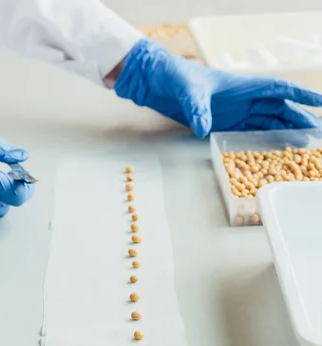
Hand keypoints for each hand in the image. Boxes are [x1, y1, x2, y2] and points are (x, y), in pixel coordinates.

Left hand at [115, 39, 321, 137]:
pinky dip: (264, 140)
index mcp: (241, 86)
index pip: (279, 89)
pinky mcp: (223, 124)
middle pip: (278, 108)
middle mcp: (242, 99)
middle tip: (317, 134)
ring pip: (267, 122)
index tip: (321, 104)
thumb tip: (202, 128)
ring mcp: (234, 112)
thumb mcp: (187, 92)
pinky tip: (275, 150)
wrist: (157, 82)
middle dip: (298, 119)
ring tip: (303, 144)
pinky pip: (249, 133)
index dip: (300, 95)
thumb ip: (197, 109)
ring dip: (285, 132)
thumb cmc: (174, 78)